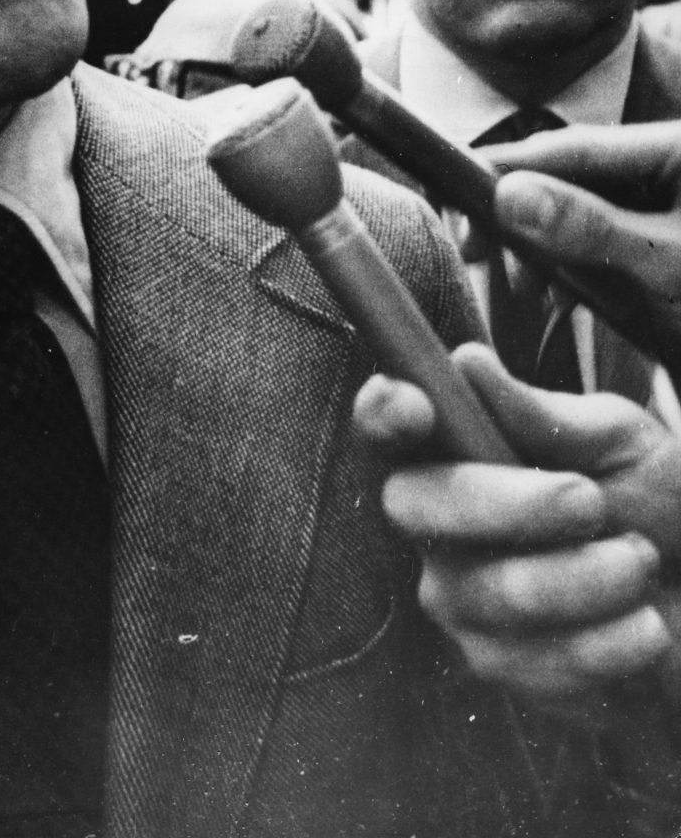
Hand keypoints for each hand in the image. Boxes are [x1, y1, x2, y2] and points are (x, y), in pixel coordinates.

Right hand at [353, 343, 680, 726]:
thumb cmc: (652, 504)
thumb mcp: (616, 442)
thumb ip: (541, 415)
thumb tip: (467, 363)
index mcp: (455, 455)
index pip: (383, 431)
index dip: (380, 416)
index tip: (415, 406)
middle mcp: (437, 527)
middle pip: (416, 507)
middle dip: (513, 504)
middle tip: (591, 502)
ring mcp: (460, 601)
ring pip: (497, 591)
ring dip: (593, 577)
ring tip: (642, 561)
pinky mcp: (500, 668)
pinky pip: (541, 660)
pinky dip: (613, 640)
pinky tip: (644, 624)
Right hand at [480, 120, 680, 350]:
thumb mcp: (669, 260)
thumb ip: (593, 227)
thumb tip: (509, 195)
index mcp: (678, 148)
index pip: (577, 148)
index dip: (513, 164)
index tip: (458, 184)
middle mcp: (669, 165)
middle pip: (576, 175)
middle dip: (523, 212)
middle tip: (473, 248)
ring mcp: (668, 202)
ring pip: (586, 210)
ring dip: (546, 244)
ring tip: (513, 285)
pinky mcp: (664, 239)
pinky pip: (606, 239)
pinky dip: (575, 264)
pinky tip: (550, 290)